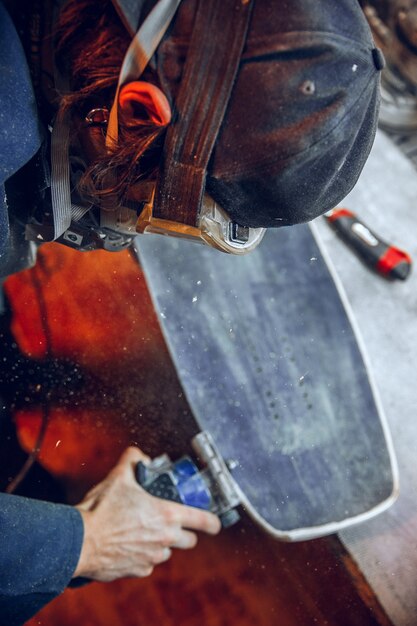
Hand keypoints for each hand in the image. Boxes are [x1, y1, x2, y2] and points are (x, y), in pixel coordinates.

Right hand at [73, 447, 220, 580]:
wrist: (80, 541)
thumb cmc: (101, 509)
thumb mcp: (119, 477)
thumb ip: (133, 460)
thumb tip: (139, 455)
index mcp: (167, 514)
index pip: (203, 521)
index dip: (213, 522)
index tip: (216, 523)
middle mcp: (165, 538)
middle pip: (189, 540)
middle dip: (185, 532)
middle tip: (172, 522)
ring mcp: (153, 557)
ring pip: (168, 552)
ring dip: (162, 544)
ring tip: (144, 532)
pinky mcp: (139, 570)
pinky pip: (149, 563)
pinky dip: (144, 556)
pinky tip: (129, 545)